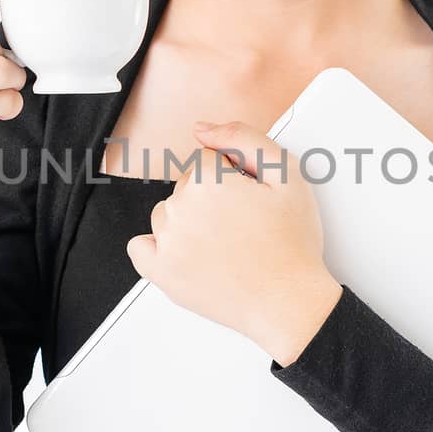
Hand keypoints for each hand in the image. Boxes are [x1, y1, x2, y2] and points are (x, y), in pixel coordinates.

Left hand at [125, 119, 342, 363]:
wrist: (290, 302)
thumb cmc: (292, 244)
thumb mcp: (287, 175)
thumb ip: (244, 138)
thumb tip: (202, 129)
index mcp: (208, 180)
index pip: (208, 158)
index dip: (234, 174)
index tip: (251, 197)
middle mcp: (181, 208)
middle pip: (187, 184)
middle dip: (211, 196)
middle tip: (245, 223)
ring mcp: (167, 242)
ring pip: (168, 213)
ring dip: (189, 220)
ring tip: (224, 242)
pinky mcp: (161, 273)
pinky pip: (140, 247)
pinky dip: (157, 246)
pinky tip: (186, 251)